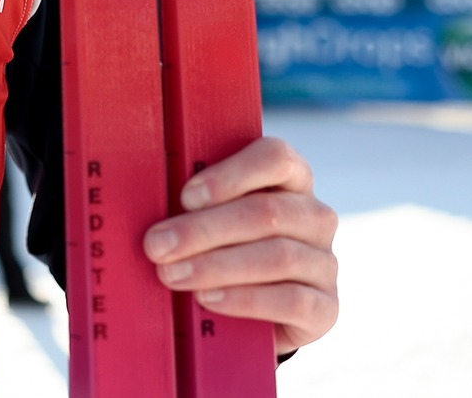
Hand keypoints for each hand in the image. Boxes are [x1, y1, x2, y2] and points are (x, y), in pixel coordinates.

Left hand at [142, 136, 338, 355]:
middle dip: (204, 229)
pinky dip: (245, 299)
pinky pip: (293, 301)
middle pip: (267, 212)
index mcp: (292, 179)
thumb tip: (145, 198)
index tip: (185, 197)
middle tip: (157, 245)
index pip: (277, 157)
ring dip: (217, 265)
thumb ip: (194, 203)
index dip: (231, 174)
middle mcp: (316, 217)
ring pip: (279, 256)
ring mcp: (325, 263)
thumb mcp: (210, 218)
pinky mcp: (326, 308)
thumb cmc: (221, 249)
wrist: (251, 313)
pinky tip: (209, 298)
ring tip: (172, 274)